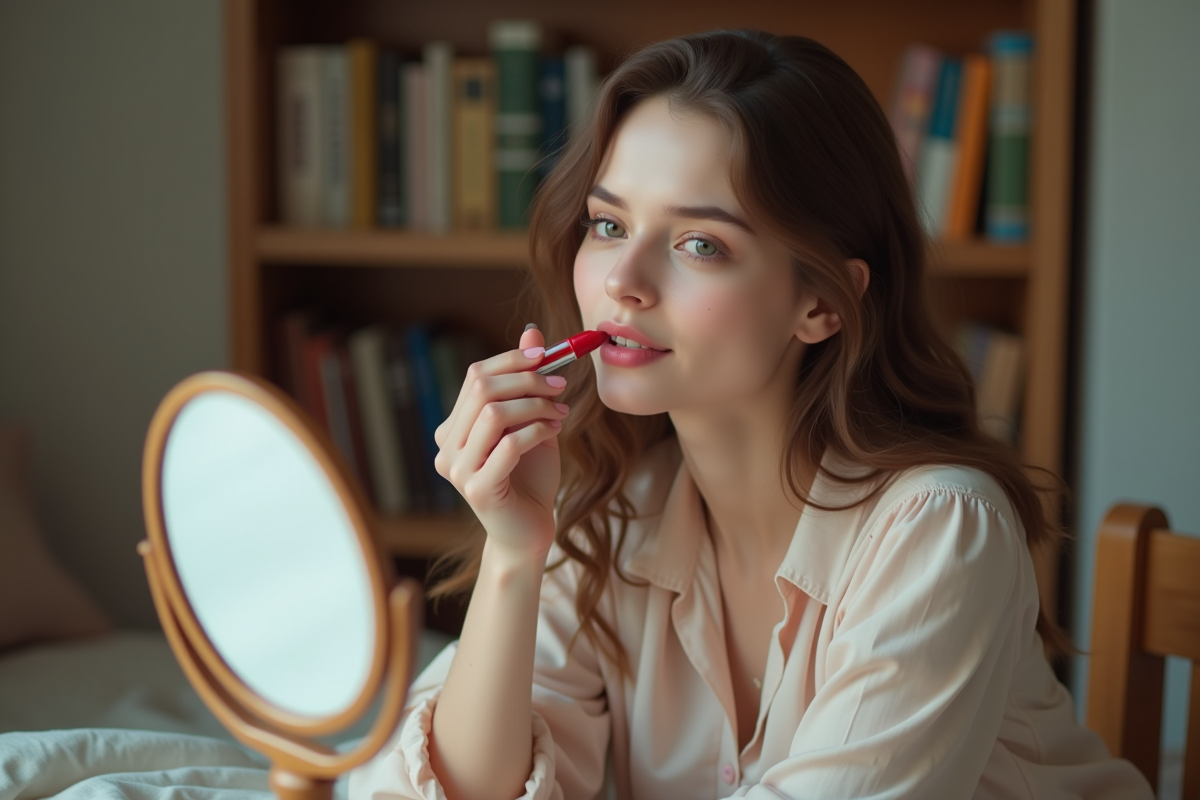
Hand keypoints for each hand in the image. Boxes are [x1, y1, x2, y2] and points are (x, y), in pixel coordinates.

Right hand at [432, 327, 567, 558]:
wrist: (529, 531)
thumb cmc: (529, 478)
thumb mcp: (531, 422)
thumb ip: (527, 383)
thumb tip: (532, 331)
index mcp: (453, 427)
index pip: (476, 376)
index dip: (511, 360)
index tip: (546, 356)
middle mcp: (446, 446)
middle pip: (482, 390)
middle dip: (527, 380)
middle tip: (560, 386)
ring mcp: (457, 469)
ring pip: (494, 414)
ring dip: (534, 405)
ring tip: (560, 412)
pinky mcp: (476, 489)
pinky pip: (508, 446)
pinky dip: (536, 431)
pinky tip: (554, 431)